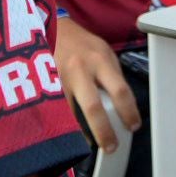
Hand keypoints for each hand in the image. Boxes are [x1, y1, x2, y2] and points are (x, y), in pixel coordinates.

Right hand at [55, 15, 139, 152]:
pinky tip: (70, 135)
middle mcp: (79, 70)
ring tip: (91, 145)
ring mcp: (58, 79)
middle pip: (93, 108)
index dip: (128, 112)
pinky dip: (64, 126)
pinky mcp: (43, 88)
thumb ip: (112, 77)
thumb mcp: (103, 53)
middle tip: (111, 145)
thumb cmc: (82, 44)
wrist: (52, 30)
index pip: (120, 90)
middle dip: (104, 131)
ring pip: (70, 115)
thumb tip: (123, 105)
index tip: (132, 126)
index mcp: (100, 60)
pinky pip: (56, 113)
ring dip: (81, 134)